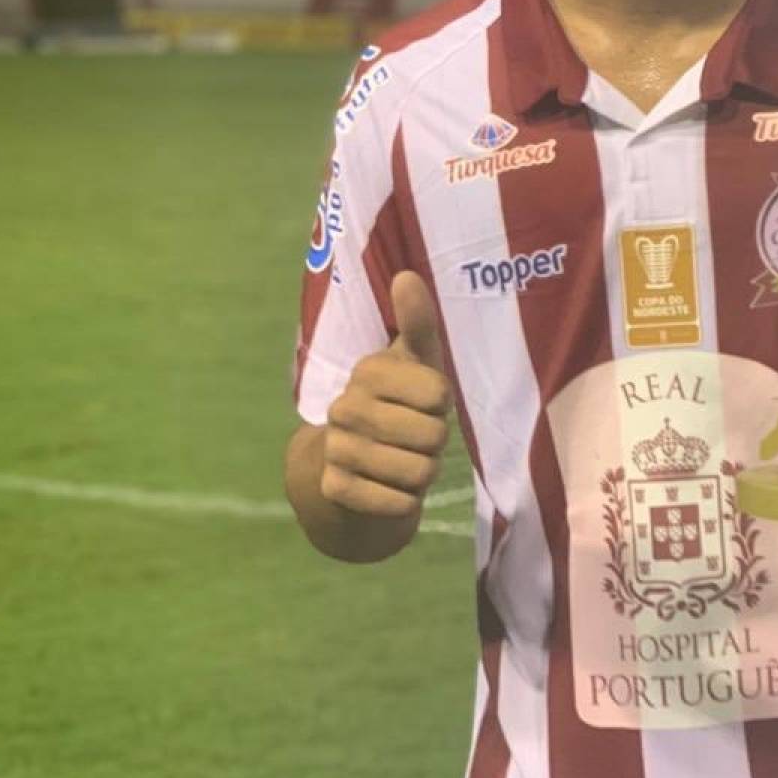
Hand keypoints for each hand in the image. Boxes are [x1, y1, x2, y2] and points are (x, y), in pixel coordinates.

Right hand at [319, 271, 451, 518]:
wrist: (358, 469)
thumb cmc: (403, 404)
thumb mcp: (418, 363)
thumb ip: (419, 322)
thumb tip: (406, 275)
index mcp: (368, 371)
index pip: (438, 394)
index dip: (444, 405)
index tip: (429, 403)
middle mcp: (345, 407)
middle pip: (432, 435)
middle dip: (437, 443)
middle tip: (420, 438)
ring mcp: (335, 448)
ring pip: (417, 471)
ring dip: (424, 473)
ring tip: (410, 462)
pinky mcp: (334, 488)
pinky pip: (395, 503)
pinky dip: (406, 502)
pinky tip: (395, 490)